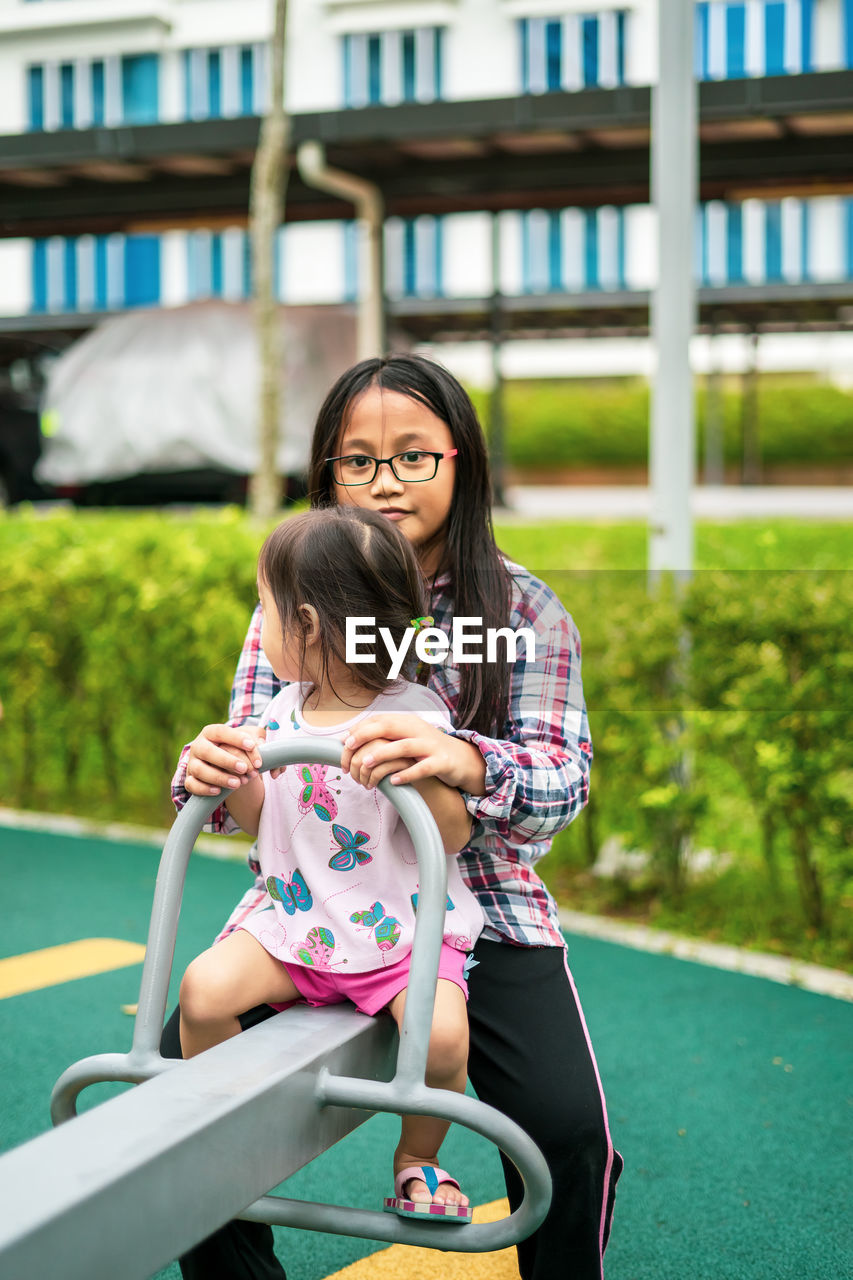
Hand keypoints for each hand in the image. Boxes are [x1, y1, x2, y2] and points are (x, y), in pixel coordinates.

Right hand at [185, 724, 265, 796]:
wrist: (226, 765)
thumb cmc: (237, 748)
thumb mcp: (248, 739)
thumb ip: (257, 738)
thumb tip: (263, 746)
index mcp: (211, 732)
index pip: (220, 731)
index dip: (235, 738)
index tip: (251, 745)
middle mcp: (199, 746)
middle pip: (207, 751)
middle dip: (227, 761)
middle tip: (244, 768)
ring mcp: (192, 763)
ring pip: (200, 770)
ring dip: (219, 777)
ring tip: (237, 783)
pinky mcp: (190, 779)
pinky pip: (192, 785)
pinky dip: (204, 789)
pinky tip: (218, 791)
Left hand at [340, 714, 485, 795]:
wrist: (461, 759)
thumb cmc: (426, 751)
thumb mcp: (406, 738)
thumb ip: (383, 737)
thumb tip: (349, 739)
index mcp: (408, 722)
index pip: (380, 720)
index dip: (360, 729)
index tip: (344, 742)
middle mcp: (418, 730)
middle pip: (389, 726)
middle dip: (367, 735)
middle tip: (349, 748)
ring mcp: (430, 746)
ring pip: (404, 746)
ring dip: (383, 753)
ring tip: (366, 763)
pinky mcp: (441, 762)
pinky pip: (423, 768)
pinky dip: (407, 774)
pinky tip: (393, 781)